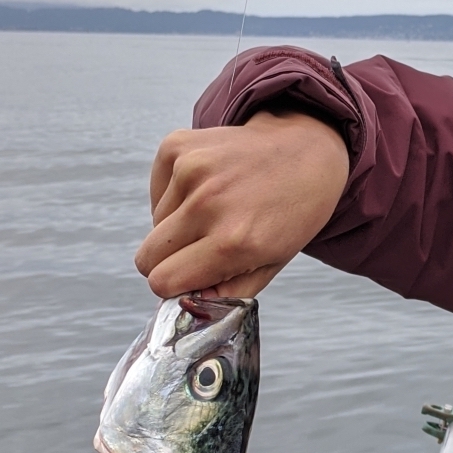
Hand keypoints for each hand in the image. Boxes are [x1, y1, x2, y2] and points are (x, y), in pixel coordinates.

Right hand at [137, 110, 349, 299]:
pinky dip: (174, 197)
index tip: (190, 279)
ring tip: (215, 211)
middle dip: (168, 262)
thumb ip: (227, 294)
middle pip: (148, 256)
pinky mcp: (178, 145)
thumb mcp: (271, 264)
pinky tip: (207, 189)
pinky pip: (156, 192)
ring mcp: (191, 169)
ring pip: (154, 224)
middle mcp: (208, 203)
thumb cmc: (289, 214)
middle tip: (199, 251)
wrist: (304, 152)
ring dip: (178, 225)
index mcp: (234, 241)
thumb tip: (187, 306)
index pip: (164, 281)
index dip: (174, 286)